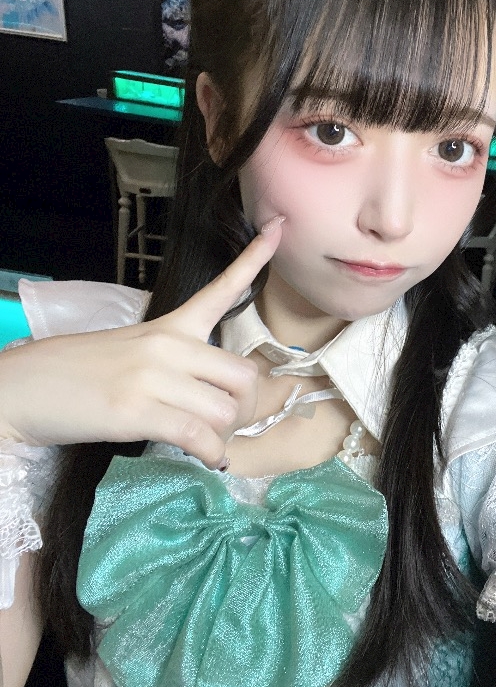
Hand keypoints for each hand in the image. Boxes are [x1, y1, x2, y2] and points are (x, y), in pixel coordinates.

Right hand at [0, 218, 284, 467]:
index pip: (220, 290)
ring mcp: (152, 377)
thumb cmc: (75, 373)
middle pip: (243, 376)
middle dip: (247, 409)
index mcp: (168, 326)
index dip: (254, 258)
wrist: (20, 388)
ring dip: (226, 436)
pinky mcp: (137, 411)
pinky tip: (207, 459)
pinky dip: (211, 454)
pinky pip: (199, 436)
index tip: (279, 227)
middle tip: (227, 425)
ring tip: (208, 444)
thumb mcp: (130, 351)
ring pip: (226, 410)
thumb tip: (215, 396)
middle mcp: (167, 346)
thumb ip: (176, 363)